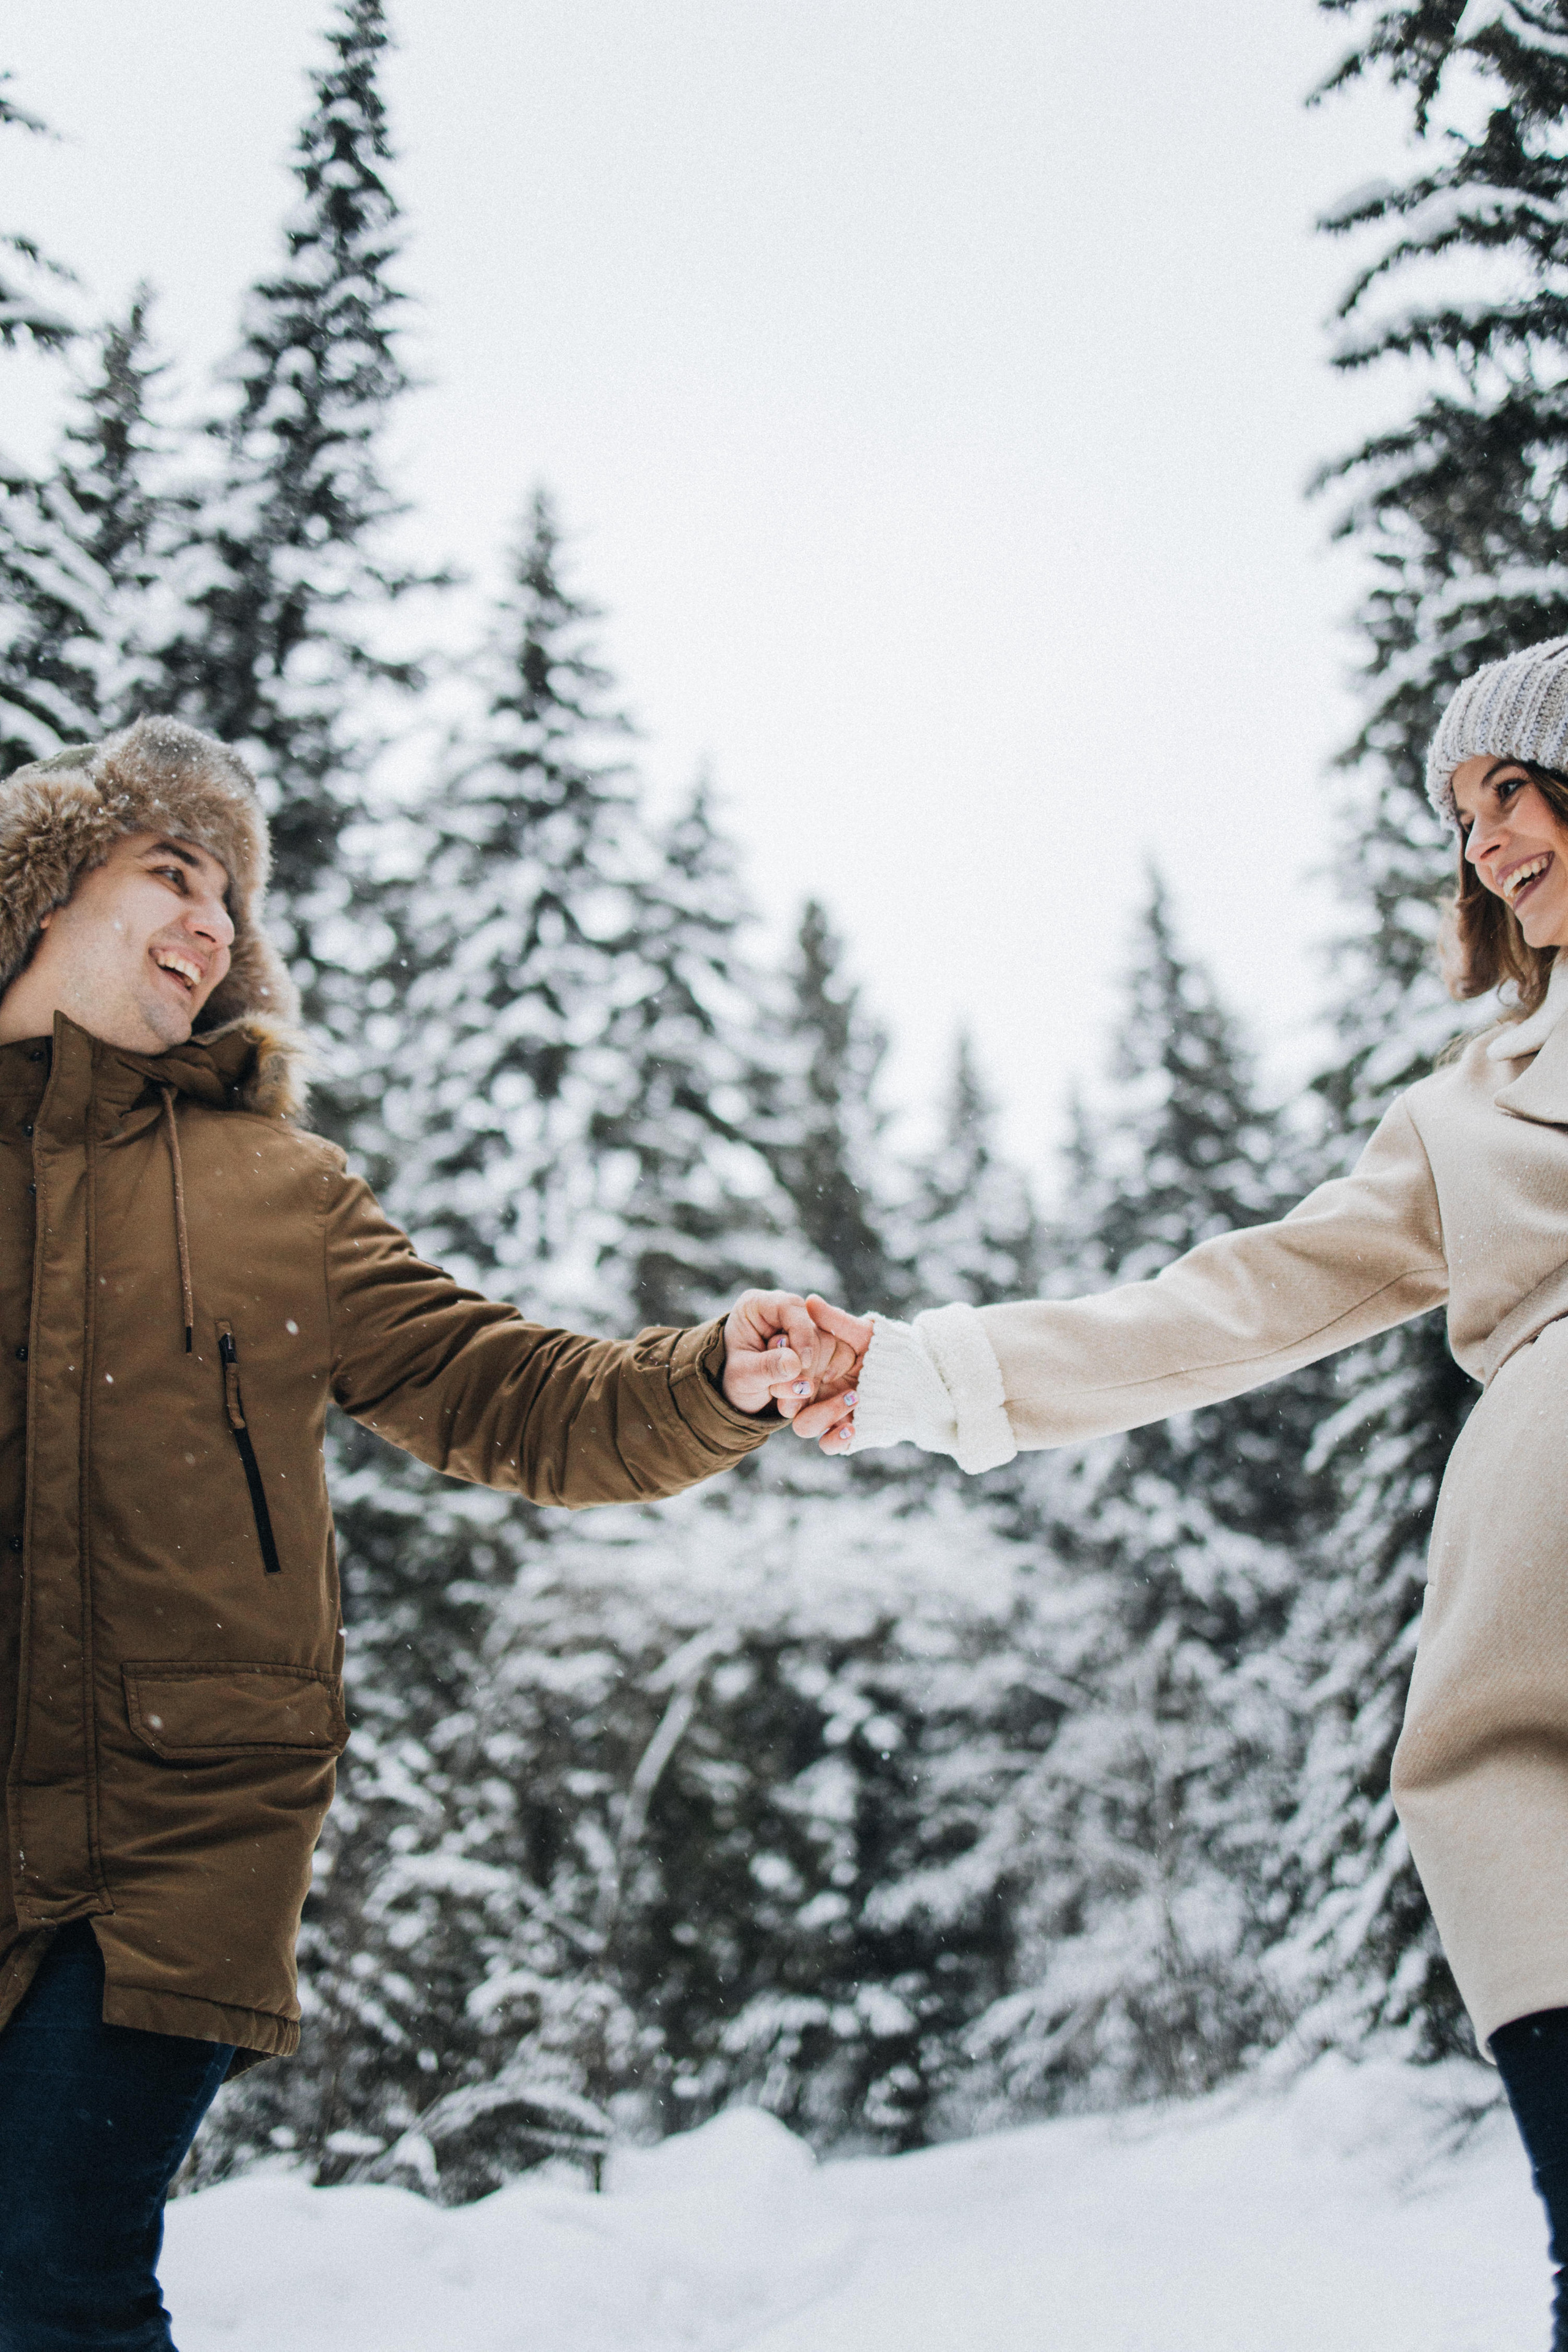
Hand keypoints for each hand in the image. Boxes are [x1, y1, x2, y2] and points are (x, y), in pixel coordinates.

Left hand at [721, 1290, 824, 1415]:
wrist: (742, 1395)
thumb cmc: (736, 1380)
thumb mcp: (743, 1376)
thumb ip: (766, 1367)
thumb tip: (795, 1364)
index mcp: (757, 1306)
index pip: (790, 1306)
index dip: (801, 1333)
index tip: (803, 1364)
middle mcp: (783, 1312)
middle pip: (812, 1328)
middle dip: (805, 1367)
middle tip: (788, 1396)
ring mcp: (803, 1328)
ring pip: (827, 1345)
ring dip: (812, 1378)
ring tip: (788, 1404)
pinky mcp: (818, 1346)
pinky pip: (836, 1358)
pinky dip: (823, 1381)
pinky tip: (806, 1398)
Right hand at [790, 1296, 873, 1453]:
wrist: (919, 1376)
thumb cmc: (888, 1350)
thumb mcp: (863, 1333)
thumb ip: (836, 1321)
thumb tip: (811, 1301)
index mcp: (813, 1368)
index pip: (785, 1374)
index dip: (783, 1372)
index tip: (792, 1363)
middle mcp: (815, 1393)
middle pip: (786, 1403)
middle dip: (793, 1397)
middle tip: (809, 1386)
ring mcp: (829, 1415)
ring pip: (805, 1426)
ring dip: (823, 1414)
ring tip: (855, 1397)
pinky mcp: (846, 1434)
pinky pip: (829, 1445)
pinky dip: (835, 1440)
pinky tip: (852, 1429)